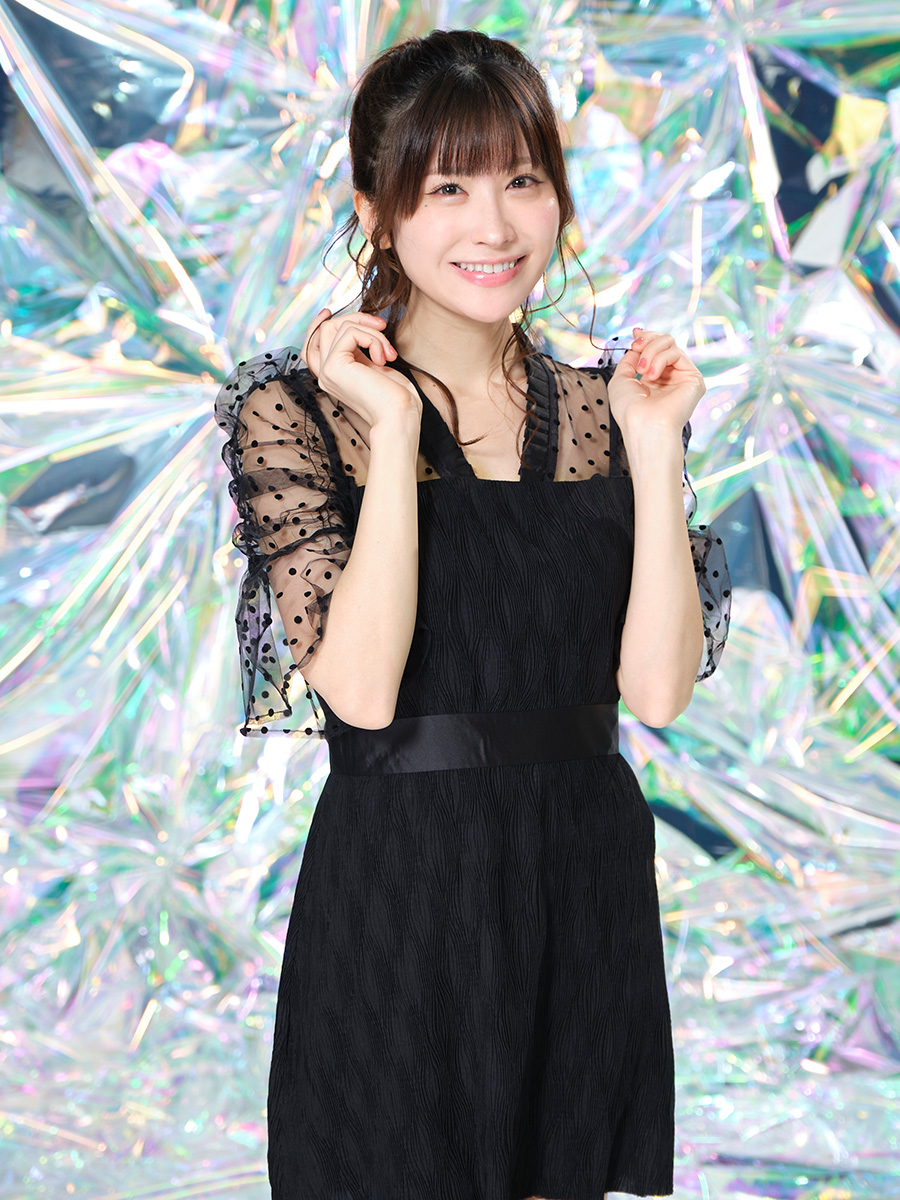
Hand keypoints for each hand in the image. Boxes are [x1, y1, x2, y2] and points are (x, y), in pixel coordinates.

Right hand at [302, 308, 421, 427]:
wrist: (399, 416)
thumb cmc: (395, 396)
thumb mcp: (375, 365)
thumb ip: (360, 349)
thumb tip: (356, 324)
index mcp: (333, 376)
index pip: (311, 345)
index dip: (317, 325)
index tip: (330, 311)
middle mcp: (325, 375)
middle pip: (325, 329)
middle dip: (356, 319)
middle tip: (382, 327)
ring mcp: (327, 371)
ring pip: (337, 326)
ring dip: (370, 331)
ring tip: (389, 352)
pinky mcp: (334, 366)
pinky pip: (350, 333)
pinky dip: (372, 338)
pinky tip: (383, 358)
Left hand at [606, 327, 704, 435]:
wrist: (642, 424)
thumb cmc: (629, 409)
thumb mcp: (620, 379)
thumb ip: (630, 359)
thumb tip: (639, 345)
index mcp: (653, 379)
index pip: (655, 349)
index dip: (646, 337)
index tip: (635, 333)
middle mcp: (669, 377)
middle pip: (664, 341)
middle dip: (648, 340)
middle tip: (636, 348)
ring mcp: (682, 377)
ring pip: (670, 344)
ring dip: (651, 351)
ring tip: (643, 371)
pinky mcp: (693, 378)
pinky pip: (676, 353)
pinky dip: (660, 359)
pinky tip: (652, 375)